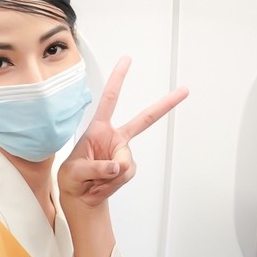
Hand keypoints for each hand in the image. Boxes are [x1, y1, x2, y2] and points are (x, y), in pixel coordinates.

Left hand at [58, 57, 187, 208]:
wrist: (79, 196)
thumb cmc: (72, 177)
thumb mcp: (76, 172)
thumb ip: (96, 168)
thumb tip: (117, 166)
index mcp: (99, 129)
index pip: (109, 99)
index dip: (118, 79)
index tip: (127, 60)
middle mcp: (115, 138)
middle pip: (144, 119)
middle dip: (165, 105)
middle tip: (184, 90)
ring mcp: (123, 153)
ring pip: (125, 163)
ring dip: (109, 176)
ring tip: (94, 181)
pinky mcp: (128, 167)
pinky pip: (126, 174)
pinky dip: (113, 183)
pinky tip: (102, 185)